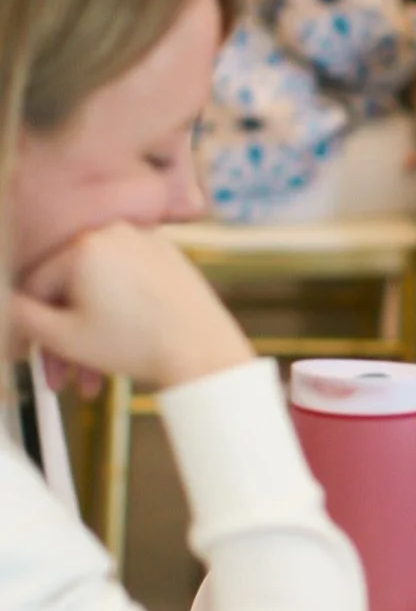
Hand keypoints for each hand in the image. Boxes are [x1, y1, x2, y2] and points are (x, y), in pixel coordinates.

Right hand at [9, 224, 250, 394]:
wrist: (202, 351)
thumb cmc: (139, 344)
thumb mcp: (63, 337)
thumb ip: (21, 319)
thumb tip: (9, 308)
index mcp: (84, 244)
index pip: (36, 285)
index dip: (27, 325)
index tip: (26, 351)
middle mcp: (115, 233)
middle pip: (70, 289)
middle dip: (62, 339)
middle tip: (60, 375)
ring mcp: (145, 242)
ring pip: (99, 291)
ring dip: (88, 334)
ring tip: (91, 376)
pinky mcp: (167, 257)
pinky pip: (128, 284)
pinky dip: (118, 314)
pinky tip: (117, 350)